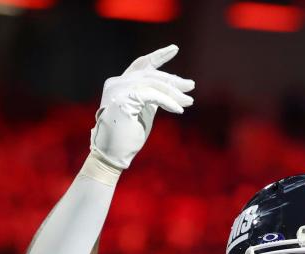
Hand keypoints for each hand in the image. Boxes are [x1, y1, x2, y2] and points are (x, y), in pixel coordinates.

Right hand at [89, 44, 194, 169]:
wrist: (113, 154)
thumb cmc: (128, 137)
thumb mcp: (145, 112)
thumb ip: (153, 97)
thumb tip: (171, 90)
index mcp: (120, 84)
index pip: (142, 65)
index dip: (158, 56)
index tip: (175, 48)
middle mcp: (116, 83)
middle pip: (151, 74)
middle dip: (173, 80)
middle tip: (191, 86)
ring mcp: (117, 90)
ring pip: (153, 84)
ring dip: (174, 93)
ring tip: (189, 101)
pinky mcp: (123, 100)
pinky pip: (152, 96)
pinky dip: (168, 101)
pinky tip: (179, 110)